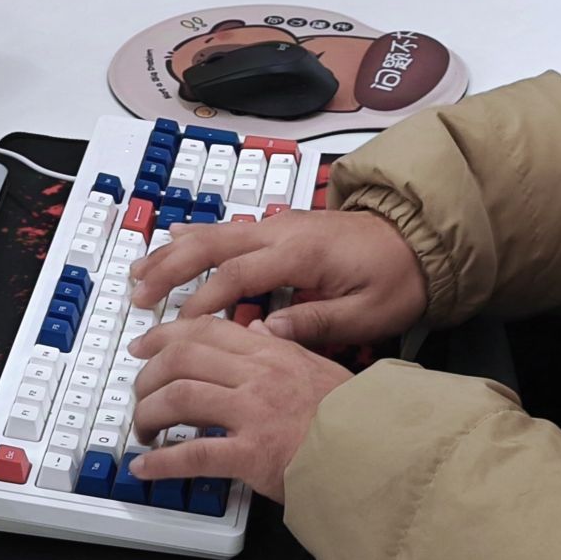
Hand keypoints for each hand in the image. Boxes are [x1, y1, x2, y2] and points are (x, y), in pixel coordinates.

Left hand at [127, 315, 352, 501]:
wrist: (376, 450)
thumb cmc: (352, 414)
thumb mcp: (317, 365)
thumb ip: (283, 348)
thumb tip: (259, 330)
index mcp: (272, 352)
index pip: (205, 330)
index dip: (165, 336)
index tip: (144, 345)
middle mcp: (258, 376)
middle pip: (182, 358)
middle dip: (148, 375)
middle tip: (138, 392)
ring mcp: (253, 413)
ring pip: (179, 398)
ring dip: (149, 414)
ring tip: (143, 429)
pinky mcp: (252, 454)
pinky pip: (194, 454)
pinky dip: (162, 462)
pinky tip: (146, 467)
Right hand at [129, 209, 428, 348]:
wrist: (421, 239)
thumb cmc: (399, 278)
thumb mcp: (368, 312)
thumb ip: (317, 323)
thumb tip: (267, 335)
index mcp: (302, 251)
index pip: (238, 274)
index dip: (204, 301)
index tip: (178, 328)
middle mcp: (284, 230)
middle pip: (213, 243)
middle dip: (171, 269)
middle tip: (139, 296)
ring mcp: (281, 224)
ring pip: (214, 232)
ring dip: (174, 251)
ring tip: (140, 272)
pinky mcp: (282, 226)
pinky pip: (228, 228)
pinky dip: (196, 236)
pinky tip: (173, 240)